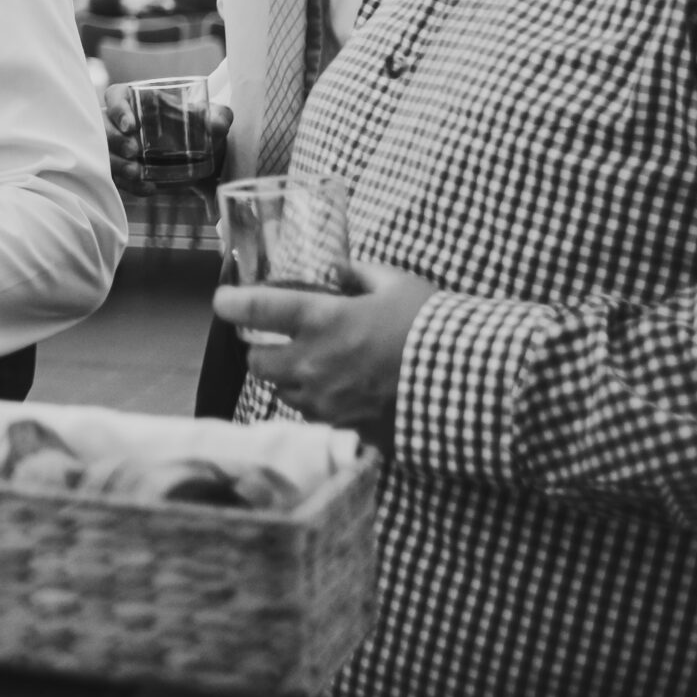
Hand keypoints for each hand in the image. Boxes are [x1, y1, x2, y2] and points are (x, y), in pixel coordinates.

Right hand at [101, 83, 227, 193]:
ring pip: (103, 152)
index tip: (132, 126)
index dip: (118, 109)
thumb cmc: (204, 127)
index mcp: (138, 100)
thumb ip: (219, 117)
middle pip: (102, 125)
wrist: (207, 156)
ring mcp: (118, 146)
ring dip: (116, 163)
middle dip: (113, 139)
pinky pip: (116, 177)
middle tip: (133, 151)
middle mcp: (122, 122)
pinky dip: (130, 185)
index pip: (116, 96)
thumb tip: (216, 125)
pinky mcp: (123, 168)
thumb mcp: (215, 118)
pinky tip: (148, 189)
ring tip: (137, 173)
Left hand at [215, 262, 438, 444]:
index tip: (224, 300)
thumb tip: (339, 269)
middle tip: (273, 339)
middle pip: (256, 363)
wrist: (473, 384)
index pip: (253, 309)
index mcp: (321, 320)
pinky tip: (338, 390)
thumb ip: (359, 274)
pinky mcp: (348, 428)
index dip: (230, 303)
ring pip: (283, 393)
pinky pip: (316, 417)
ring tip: (309, 365)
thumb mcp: (397, 285)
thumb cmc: (433, 326)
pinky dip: (317, 403)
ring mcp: (329, 401)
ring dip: (287, 379)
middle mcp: (314, 364)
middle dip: (259, 350)